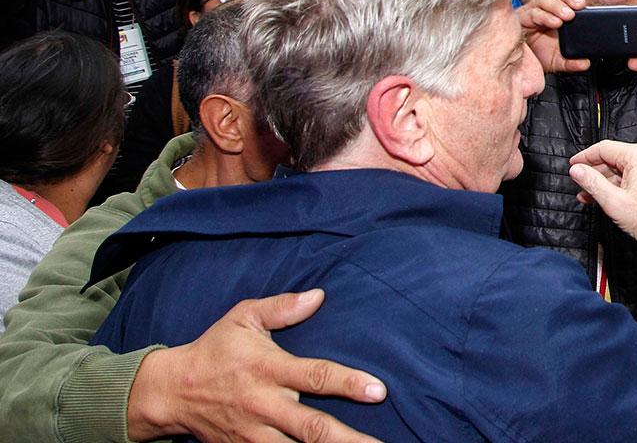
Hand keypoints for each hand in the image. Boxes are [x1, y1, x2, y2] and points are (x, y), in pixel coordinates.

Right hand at [127, 288, 384, 442]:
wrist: (171, 392)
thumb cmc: (214, 349)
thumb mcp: (243, 317)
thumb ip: (282, 307)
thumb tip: (319, 295)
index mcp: (269, 370)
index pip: (317, 377)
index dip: (349, 384)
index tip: (379, 391)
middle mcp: (265, 405)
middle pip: (313, 428)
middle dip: (348, 438)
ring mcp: (254, 433)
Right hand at [516, 0, 592, 72]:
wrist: (521, 63)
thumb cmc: (539, 53)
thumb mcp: (560, 59)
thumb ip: (573, 61)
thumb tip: (585, 63)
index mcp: (557, 11)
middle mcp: (544, 7)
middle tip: (580, 5)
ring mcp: (532, 11)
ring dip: (558, 6)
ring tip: (569, 16)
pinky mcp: (521, 19)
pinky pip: (532, 13)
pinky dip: (545, 16)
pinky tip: (554, 22)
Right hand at [569, 140, 636, 238]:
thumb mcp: (613, 201)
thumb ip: (591, 182)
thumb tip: (577, 170)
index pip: (604, 148)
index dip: (584, 157)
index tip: (573, 165)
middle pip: (613, 158)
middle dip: (595, 174)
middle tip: (580, 186)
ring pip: (622, 168)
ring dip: (606, 182)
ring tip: (590, 197)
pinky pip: (634, 174)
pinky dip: (620, 184)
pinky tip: (607, 196)